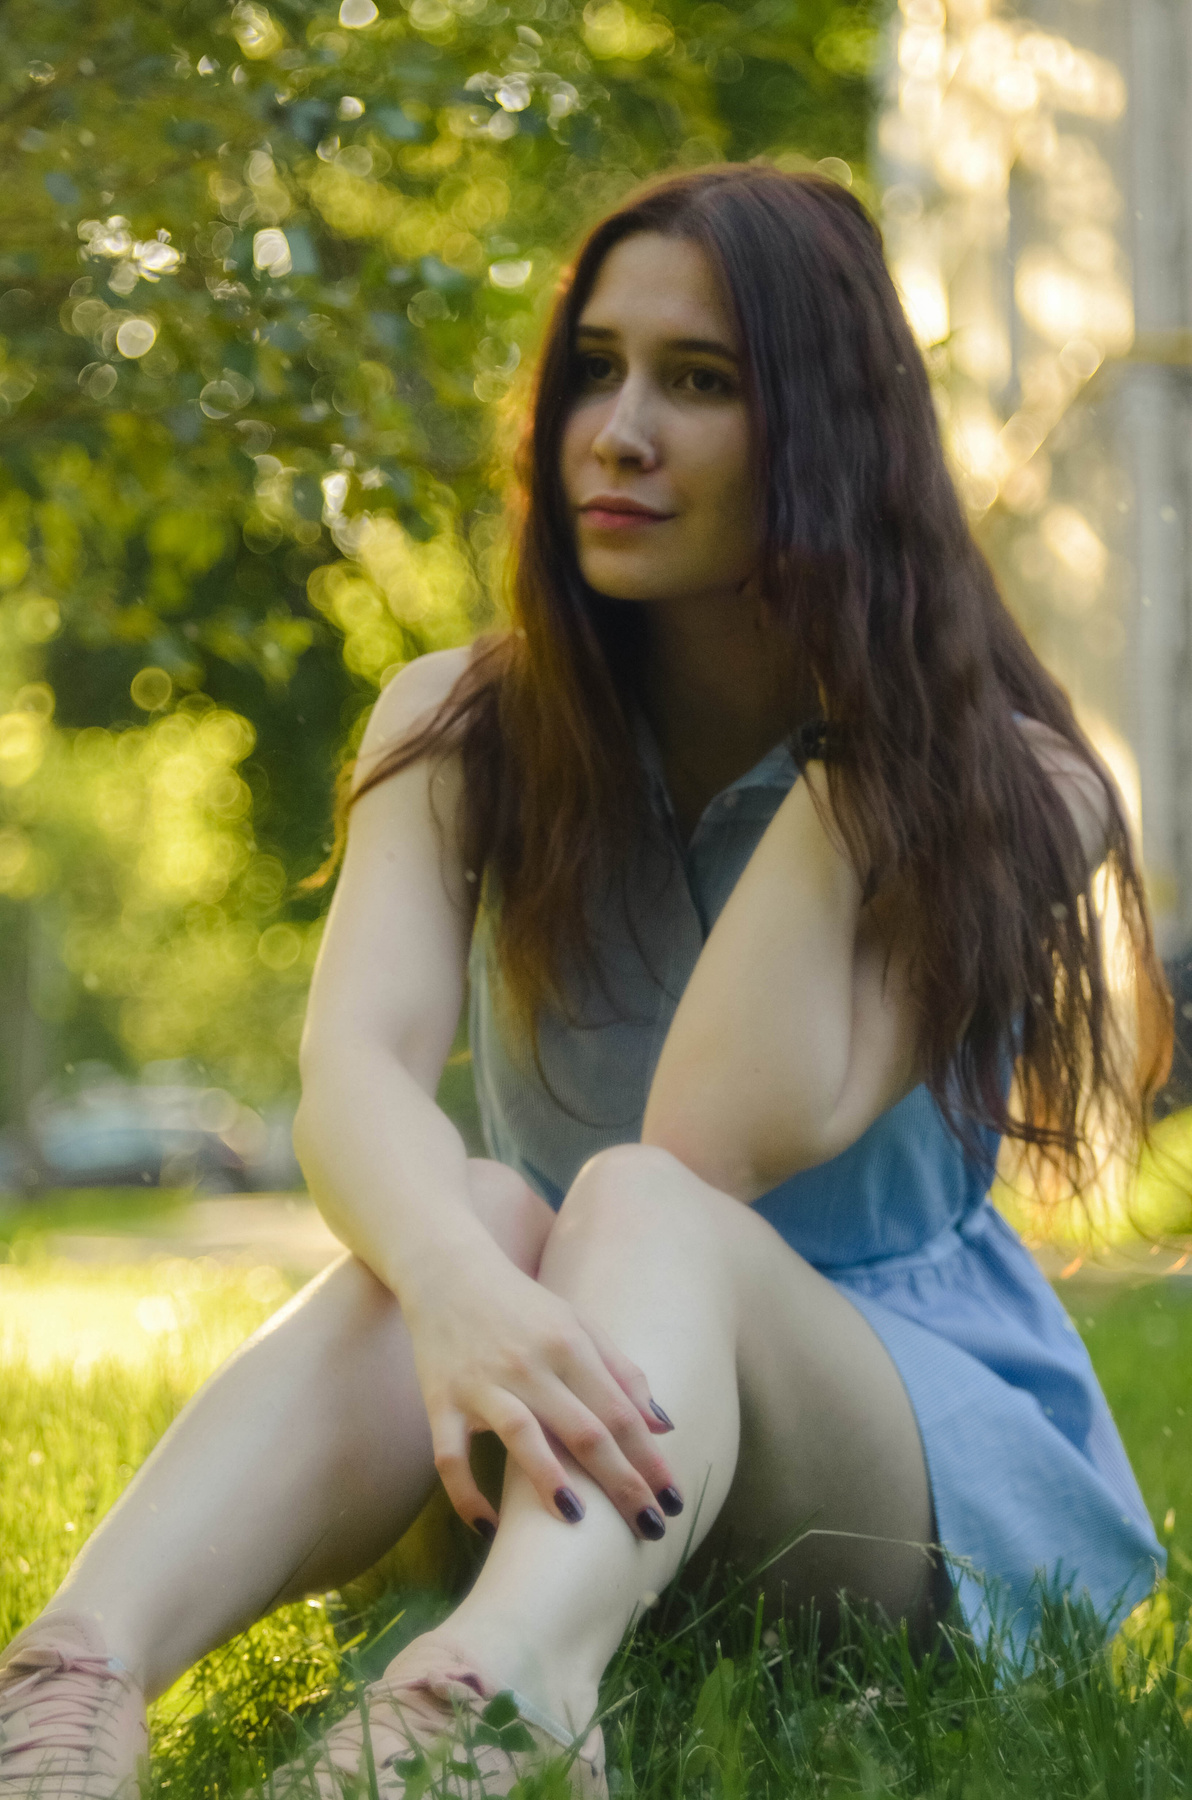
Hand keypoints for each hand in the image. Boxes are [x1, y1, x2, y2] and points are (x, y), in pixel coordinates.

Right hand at [401, 1244, 680, 1538]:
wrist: (446, 1271)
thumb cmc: (522, 1305)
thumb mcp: (577, 1324)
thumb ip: (621, 1371)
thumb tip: (663, 1425)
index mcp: (569, 1345)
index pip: (619, 1413)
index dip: (649, 1459)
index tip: (673, 1500)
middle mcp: (529, 1365)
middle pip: (584, 1431)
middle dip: (621, 1483)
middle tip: (651, 1528)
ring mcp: (482, 1384)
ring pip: (521, 1436)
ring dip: (550, 1481)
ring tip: (579, 1522)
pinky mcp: (440, 1402)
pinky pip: (450, 1458)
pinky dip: (467, 1495)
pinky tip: (490, 1527)